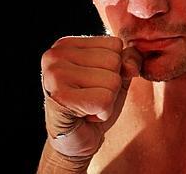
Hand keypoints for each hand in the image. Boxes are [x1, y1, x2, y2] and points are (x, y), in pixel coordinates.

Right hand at [40, 36, 141, 156]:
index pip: (115, 44)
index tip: (93, 84)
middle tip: (90, 98)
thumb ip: (129, 61)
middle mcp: (55, 54)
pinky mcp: (59, 96)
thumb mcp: (117, 77)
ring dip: (107, 101)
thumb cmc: (93, 105)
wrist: (75, 141)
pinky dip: (102, 113)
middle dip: (111, 86)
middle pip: (114, 62)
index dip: (114, 69)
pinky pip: (104, 100)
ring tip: (87, 106)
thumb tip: (131, 65)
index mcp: (66, 44)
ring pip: (112, 81)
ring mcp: (54, 74)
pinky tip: (85, 115)